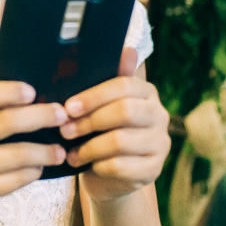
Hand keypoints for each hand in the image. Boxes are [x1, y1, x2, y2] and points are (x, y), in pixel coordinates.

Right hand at [0, 68, 66, 225]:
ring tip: (60, 149)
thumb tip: (5, 70)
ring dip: (45, 150)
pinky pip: (17, 179)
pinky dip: (34, 171)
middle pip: (5, 122)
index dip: (7, 91)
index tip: (31, 91)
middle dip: (40, 116)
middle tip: (61, 114)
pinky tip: (40, 166)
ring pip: (18, 154)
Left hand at [59, 48, 170, 201]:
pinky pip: (121, 166)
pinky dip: (98, 165)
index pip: (124, 85)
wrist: (111, 177)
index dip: (94, 95)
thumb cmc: (101, 132)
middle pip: (124, 111)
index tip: (68, 106)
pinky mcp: (154, 170)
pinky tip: (85, 165)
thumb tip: (128, 49)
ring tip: (70, 151)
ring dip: (89, 147)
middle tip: (65, 130)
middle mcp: (159, 115)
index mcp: (147, 92)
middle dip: (89, 121)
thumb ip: (107, 80)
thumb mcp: (100, 106)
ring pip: (120, 141)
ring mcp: (160, 144)